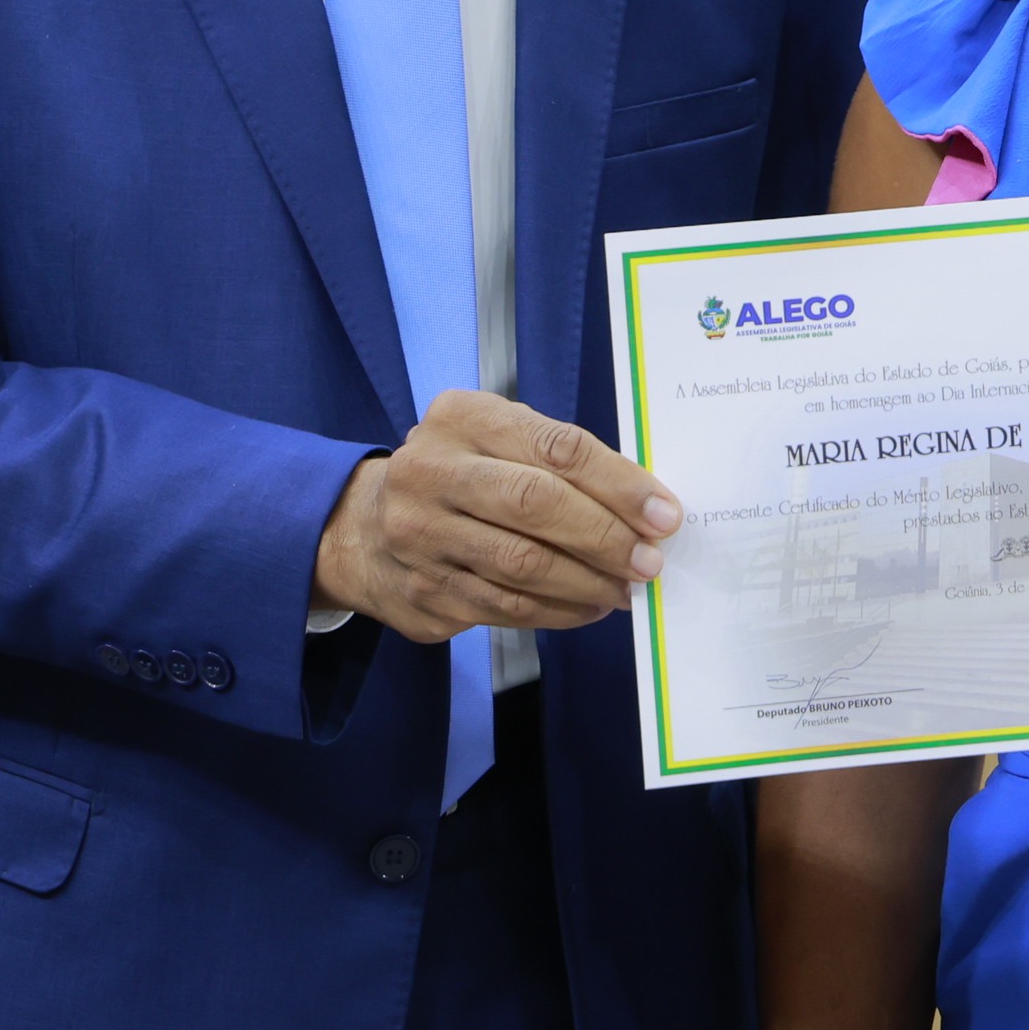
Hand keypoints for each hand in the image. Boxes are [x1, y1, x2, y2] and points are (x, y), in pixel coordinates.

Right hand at [313, 392, 681, 642]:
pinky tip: (588, 606)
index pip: (556, 448)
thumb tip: (645, 507)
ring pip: (522, 565)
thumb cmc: (460, 476)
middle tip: (649, 561)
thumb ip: (561, 460)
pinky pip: (505, 607)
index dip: (619, 484)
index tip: (664, 515)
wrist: (365, 529)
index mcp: (461, 418)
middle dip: (606, 537)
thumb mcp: (497, 439)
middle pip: (536, 505)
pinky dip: (559, 611)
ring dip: (588, 582)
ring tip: (625, 588)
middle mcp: (431, 471)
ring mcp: (420, 536)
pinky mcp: (423, 591)